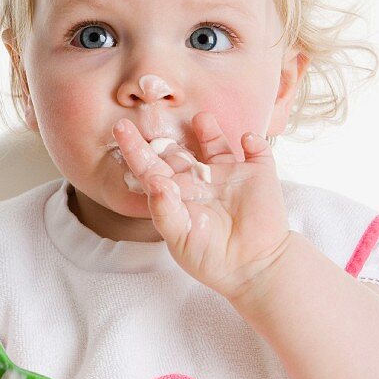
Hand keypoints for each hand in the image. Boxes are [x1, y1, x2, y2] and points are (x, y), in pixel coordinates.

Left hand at [111, 112, 291, 300]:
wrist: (254, 268)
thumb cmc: (211, 258)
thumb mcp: (180, 239)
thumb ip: (165, 211)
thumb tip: (154, 181)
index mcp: (178, 193)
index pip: (151, 166)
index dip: (135, 148)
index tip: (120, 128)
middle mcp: (201, 179)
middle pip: (180, 150)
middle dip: (168, 133)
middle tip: (150, 111)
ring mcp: (229, 174)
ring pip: (216, 143)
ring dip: (209, 129)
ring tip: (202, 118)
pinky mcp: (258, 174)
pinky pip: (256, 150)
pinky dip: (253, 142)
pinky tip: (247, 141)